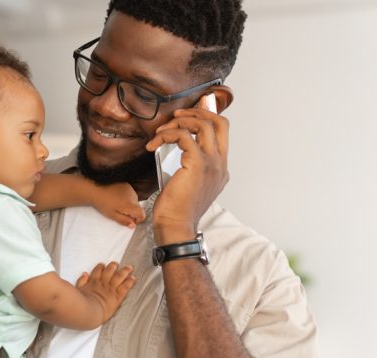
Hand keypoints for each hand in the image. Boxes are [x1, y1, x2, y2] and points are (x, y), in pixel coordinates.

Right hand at [75, 262, 135, 323]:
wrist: (89, 310)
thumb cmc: (82, 303)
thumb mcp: (79, 290)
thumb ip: (81, 281)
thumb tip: (84, 273)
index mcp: (93, 282)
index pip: (97, 271)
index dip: (101, 267)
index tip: (103, 265)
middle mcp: (103, 283)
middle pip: (110, 271)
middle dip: (113, 266)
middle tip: (116, 263)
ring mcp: (111, 289)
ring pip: (119, 276)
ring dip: (125, 271)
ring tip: (129, 267)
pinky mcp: (117, 296)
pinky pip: (125, 287)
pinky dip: (130, 282)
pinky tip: (133, 278)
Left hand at [91, 182, 145, 227]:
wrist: (96, 189)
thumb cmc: (103, 203)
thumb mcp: (112, 215)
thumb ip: (124, 220)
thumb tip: (133, 226)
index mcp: (129, 205)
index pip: (142, 214)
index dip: (139, 219)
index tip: (132, 221)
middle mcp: (132, 196)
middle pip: (138, 207)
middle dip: (133, 212)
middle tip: (121, 213)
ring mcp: (130, 189)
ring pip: (135, 201)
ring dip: (130, 205)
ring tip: (118, 204)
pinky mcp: (127, 185)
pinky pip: (132, 194)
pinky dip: (128, 198)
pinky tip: (118, 198)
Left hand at [145, 98, 229, 243]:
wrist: (176, 227)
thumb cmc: (177, 210)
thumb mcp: (188, 184)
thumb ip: (190, 166)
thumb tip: (177, 147)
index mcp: (220, 169)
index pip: (222, 133)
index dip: (207, 117)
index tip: (188, 115)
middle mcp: (220, 165)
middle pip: (220, 122)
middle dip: (198, 111)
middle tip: (178, 115)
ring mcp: (212, 164)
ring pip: (203, 124)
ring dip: (180, 121)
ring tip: (162, 131)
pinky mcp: (197, 164)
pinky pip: (184, 136)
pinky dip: (167, 135)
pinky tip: (154, 143)